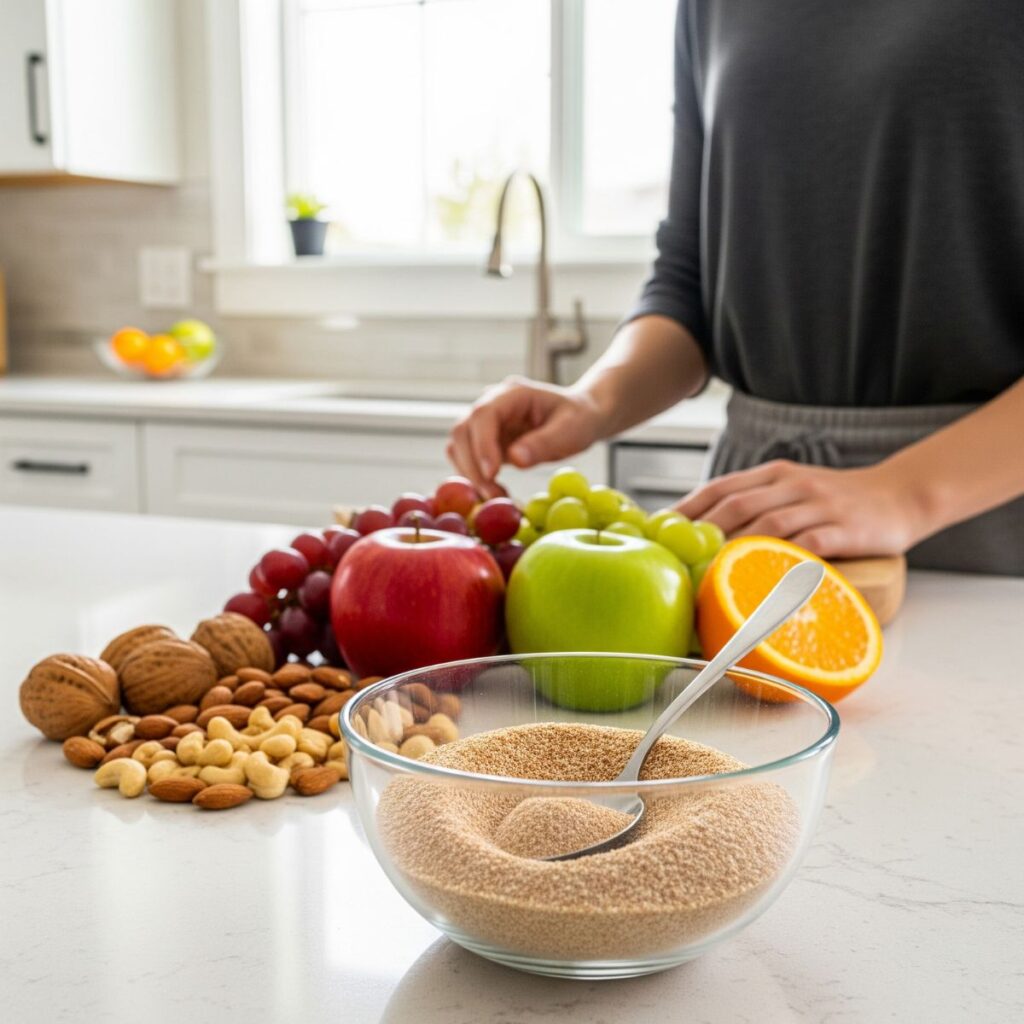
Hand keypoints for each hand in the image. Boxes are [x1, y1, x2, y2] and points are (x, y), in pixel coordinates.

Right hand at [447, 376, 605, 497]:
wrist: (580, 418)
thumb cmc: (579, 419)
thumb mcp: (571, 430)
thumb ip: (545, 443)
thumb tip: (515, 459)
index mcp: (513, 393)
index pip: (483, 414)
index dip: (482, 444)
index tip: (492, 474)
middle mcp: (492, 404)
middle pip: (463, 432)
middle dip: (473, 467)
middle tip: (493, 496)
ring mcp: (486, 423)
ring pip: (459, 447)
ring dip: (471, 475)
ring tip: (498, 497)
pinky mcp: (485, 441)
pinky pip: (468, 460)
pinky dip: (475, 478)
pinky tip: (496, 493)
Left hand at [674, 459, 927, 558]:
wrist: (901, 494)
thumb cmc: (837, 501)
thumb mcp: (794, 490)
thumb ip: (757, 504)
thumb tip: (706, 535)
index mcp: (775, 474)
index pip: (722, 486)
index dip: (689, 507)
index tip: (661, 530)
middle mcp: (793, 485)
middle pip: (738, 505)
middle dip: (703, 532)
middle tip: (678, 560)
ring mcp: (820, 506)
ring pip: (769, 525)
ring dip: (735, 550)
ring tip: (708, 575)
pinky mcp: (846, 530)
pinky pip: (810, 546)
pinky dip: (783, 562)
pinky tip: (762, 581)